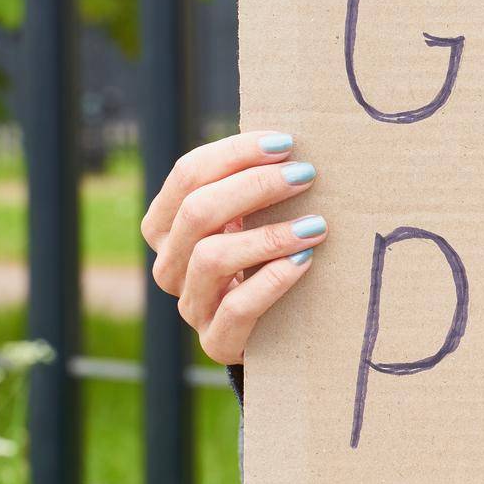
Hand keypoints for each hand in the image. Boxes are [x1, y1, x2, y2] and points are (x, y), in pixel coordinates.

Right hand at [140, 131, 325, 363]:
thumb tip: (290, 142)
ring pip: (212, 257)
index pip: (187, 175)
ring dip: (268, 235)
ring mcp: (191, 305)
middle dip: (254, 186)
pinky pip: (237, 308)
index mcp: (167, 225)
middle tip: (305, 175)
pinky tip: (304, 262)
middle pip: (197, 211)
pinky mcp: (216, 341)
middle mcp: (169, 264)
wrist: (273, 332)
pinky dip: (272, 281)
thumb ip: (253, 186)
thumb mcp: (250, 220)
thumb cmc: (264, 259)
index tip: (285, 143)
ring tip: (316, 224)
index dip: (234, 154)